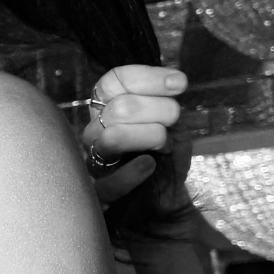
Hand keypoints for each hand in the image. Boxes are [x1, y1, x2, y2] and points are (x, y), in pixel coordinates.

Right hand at [82, 63, 184, 205]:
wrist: (169, 195)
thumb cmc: (166, 154)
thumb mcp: (171, 120)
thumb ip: (166, 99)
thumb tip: (174, 79)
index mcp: (107, 108)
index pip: (112, 81)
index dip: (146, 78)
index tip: (180, 84)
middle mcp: (94, 130)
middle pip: (119, 107)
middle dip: (158, 111)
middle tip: (173, 123)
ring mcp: (93, 160)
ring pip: (112, 137)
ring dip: (150, 137)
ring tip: (164, 146)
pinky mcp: (98, 192)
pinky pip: (110, 180)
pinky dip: (134, 172)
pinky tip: (150, 165)